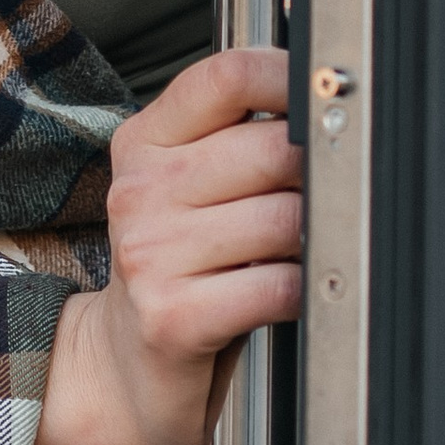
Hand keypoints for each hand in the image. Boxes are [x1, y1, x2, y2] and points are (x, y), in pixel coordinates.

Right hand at [28, 48, 303, 444]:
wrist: (118, 366)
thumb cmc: (172, 268)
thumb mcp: (184, 188)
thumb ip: (235, 139)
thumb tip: (322, 107)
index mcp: (143, 143)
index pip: (225, 77)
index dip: (287, 79)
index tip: (321, 101)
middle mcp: (139, 190)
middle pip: (270, 148)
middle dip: (317, 174)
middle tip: (326, 196)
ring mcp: (150, 253)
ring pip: (284, 219)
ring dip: (314, 239)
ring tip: (303, 251)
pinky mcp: (173, 316)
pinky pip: (277, 286)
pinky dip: (303, 290)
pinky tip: (290, 293)